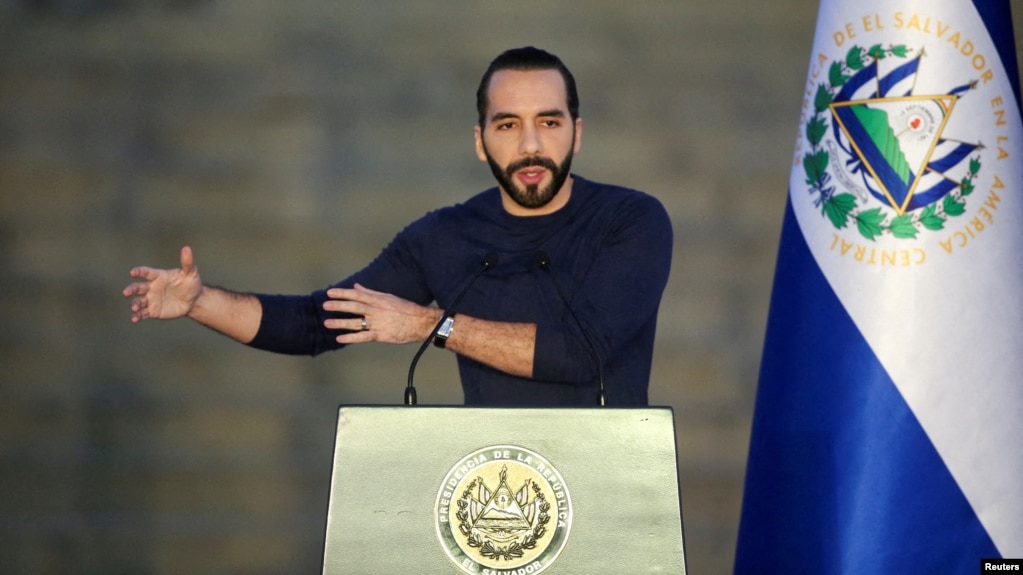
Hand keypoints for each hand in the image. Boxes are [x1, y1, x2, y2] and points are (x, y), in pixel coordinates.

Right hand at [123, 246, 203, 322]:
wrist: (194, 301)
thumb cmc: (191, 284)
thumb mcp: (191, 273)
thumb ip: (187, 262)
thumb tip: (186, 248)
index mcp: (158, 276)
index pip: (146, 272)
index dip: (139, 271)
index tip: (133, 272)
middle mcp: (151, 287)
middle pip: (137, 287)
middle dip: (131, 289)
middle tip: (126, 293)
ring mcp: (151, 299)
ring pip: (138, 301)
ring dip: (134, 304)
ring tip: (134, 308)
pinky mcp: (153, 311)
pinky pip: (143, 313)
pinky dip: (137, 316)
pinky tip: (135, 319)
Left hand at [323, 283, 440, 344]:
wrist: (421, 322)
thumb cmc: (405, 309)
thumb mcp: (388, 297)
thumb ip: (370, 293)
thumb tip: (356, 287)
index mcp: (378, 300)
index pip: (356, 295)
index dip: (342, 293)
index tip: (330, 292)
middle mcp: (376, 310)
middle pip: (354, 307)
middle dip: (338, 306)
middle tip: (325, 306)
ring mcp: (378, 323)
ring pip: (355, 322)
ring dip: (340, 323)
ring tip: (327, 323)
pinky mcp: (381, 335)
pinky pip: (363, 337)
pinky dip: (351, 338)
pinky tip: (340, 338)